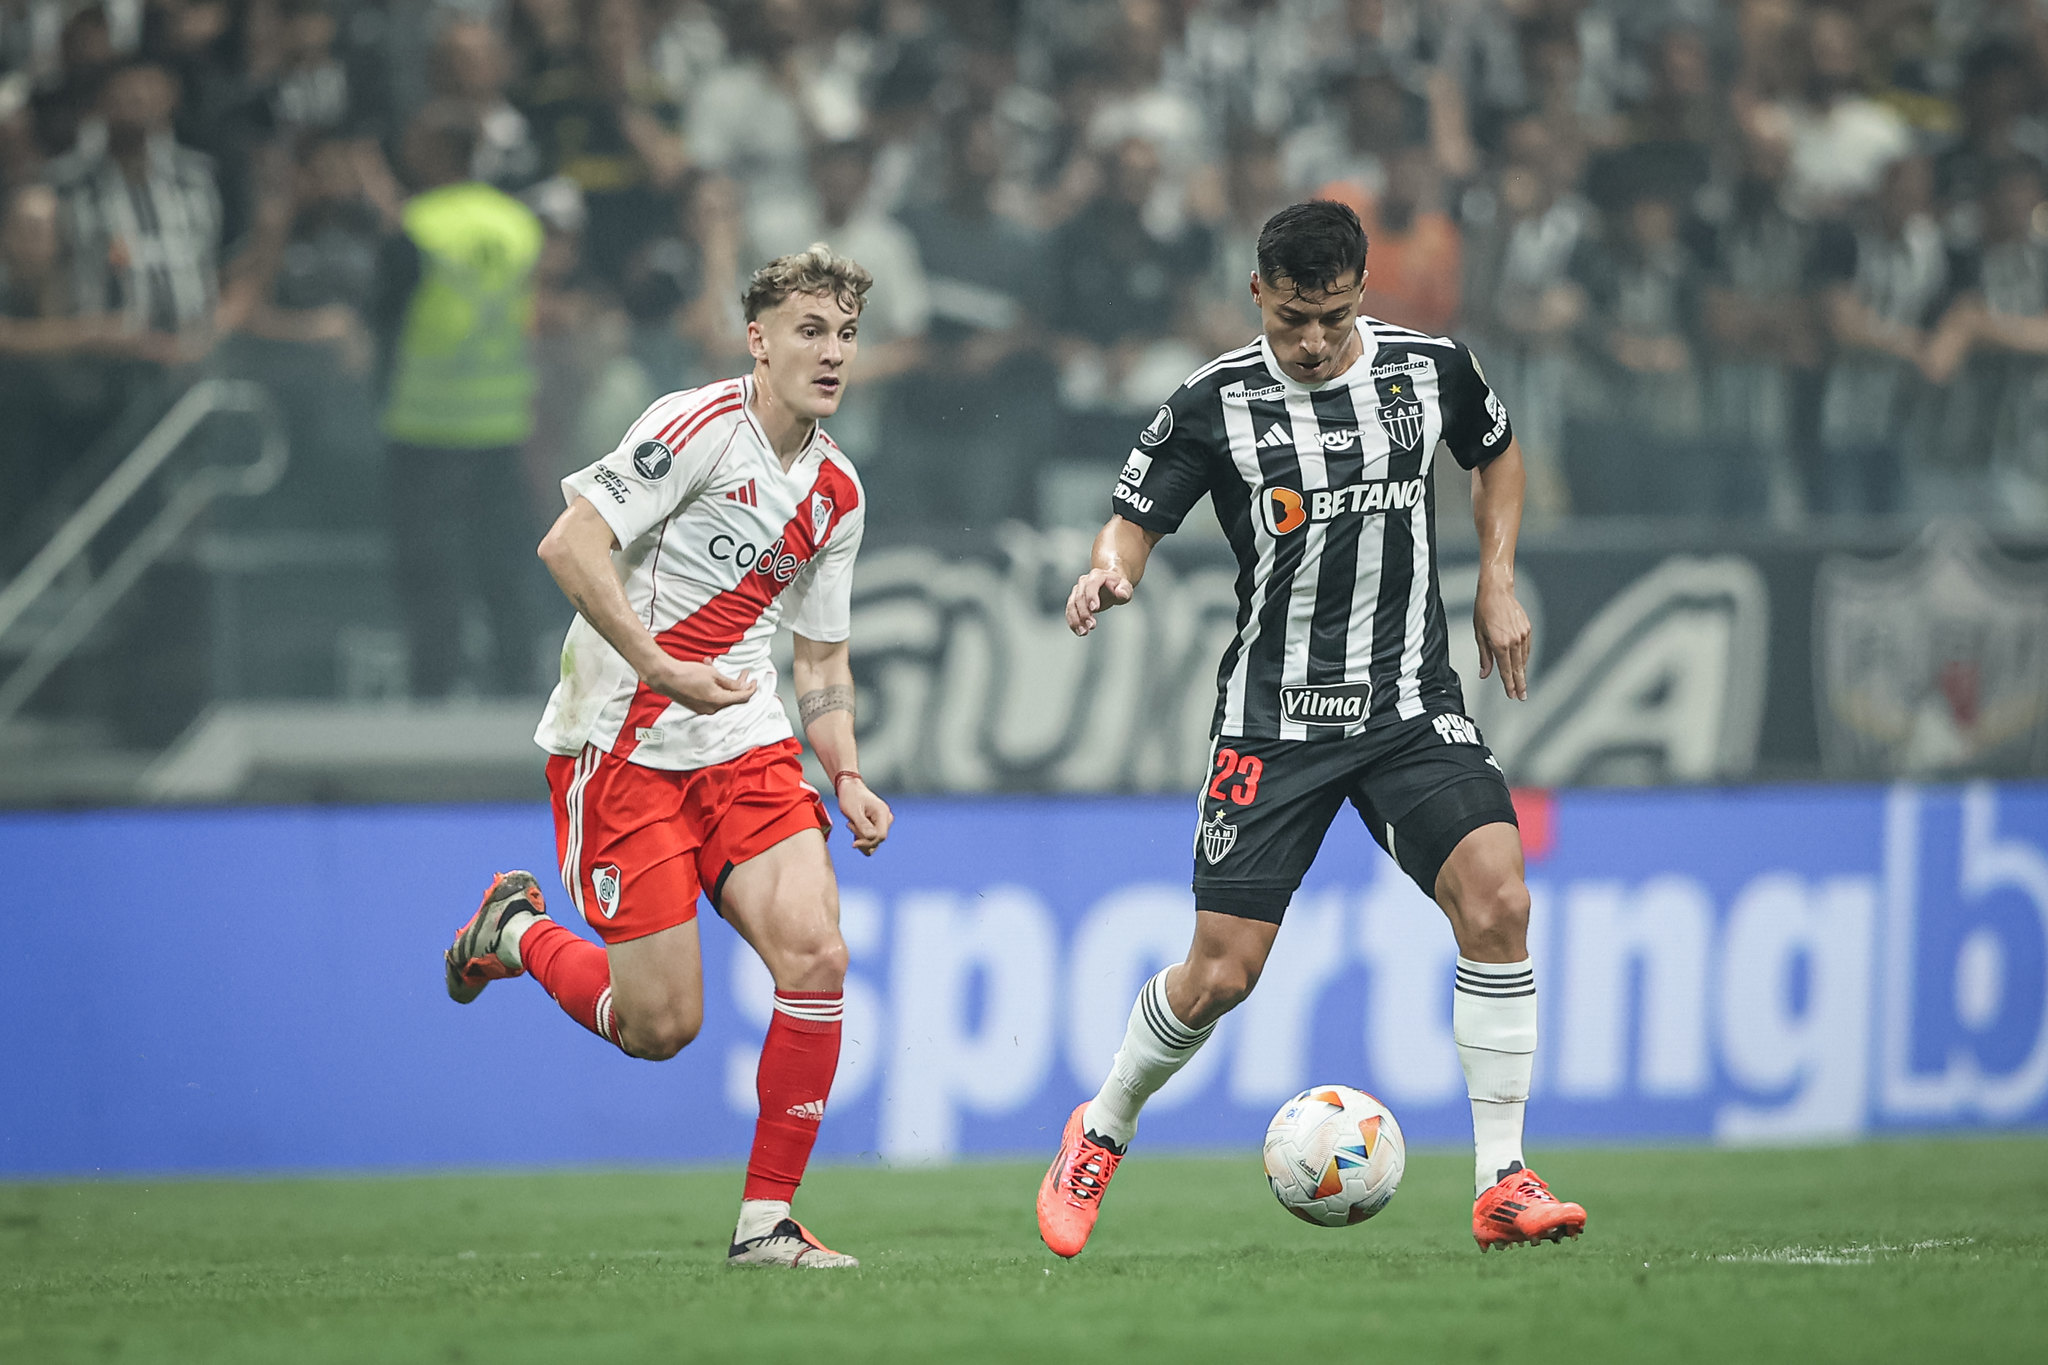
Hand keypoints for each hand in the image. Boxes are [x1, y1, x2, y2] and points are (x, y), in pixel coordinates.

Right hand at [647, 658, 756, 713]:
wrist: (665, 676)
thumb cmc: (688, 673)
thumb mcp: (713, 674)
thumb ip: (730, 683)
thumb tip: (742, 687)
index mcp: (718, 701)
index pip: (741, 698)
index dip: (751, 689)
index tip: (754, 681)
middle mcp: (712, 709)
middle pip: (732, 699)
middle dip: (739, 685)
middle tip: (744, 674)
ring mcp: (703, 709)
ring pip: (721, 696)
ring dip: (724, 683)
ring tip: (720, 669)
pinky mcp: (696, 706)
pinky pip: (711, 697)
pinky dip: (714, 686)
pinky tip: (709, 671)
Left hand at [836, 777, 892, 855]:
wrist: (849, 788)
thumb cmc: (850, 796)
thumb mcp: (853, 811)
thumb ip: (863, 824)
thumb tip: (872, 838)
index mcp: (883, 813)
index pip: (881, 836)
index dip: (867, 843)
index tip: (853, 843)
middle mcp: (886, 818)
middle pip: (877, 840)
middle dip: (862, 838)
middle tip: (849, 824)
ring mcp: (883, 822)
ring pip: (874, 842)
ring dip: (861, 838)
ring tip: (852, 824)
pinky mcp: (878, 825)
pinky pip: (872, 839)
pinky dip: (861, 838)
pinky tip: (854, 826)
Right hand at [1066, 568, 1132, 635]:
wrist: (1110, 586)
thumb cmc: (1118, 587)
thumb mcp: (1125, 587)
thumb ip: (1124, 590)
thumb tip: (1121, 593)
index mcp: (1097, 576)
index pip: (1091, 584)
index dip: (1091, 596)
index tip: (1094, 609)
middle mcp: (1084, 581)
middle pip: (1080, 597)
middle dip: (1084, 613)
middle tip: (1092, 626)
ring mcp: (1077, 591)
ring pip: (1072, 605)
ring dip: (1076, 620)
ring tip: (1084, 632)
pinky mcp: (1073, 601)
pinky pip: (1069, 612)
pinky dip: (1072, 622)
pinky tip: (1078, 631)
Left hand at [1474, 576, 1531, 700]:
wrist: (1497, 591)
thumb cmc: (1484, 610)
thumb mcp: (1479, 635)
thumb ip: (1484, 656)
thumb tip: (1485, 674)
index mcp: (1500, 644)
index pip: (1505, 670)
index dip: (1508, 684)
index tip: (1511, 695)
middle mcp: (1514, 641)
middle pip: (1518, 668)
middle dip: (1520, 684)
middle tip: (1522, 696)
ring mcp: (1522, 635)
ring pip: (1524, 659)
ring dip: (1522, 672)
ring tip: (1522, 684)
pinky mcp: (1527, 629)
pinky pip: (1527, 648)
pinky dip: (1524, 658)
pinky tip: (1522, 665)